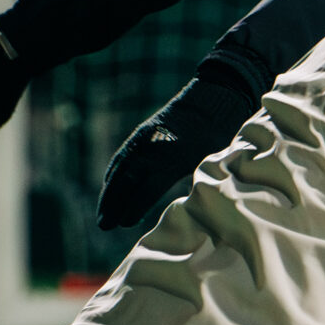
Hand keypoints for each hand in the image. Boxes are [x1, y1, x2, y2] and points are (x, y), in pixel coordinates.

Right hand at [96, 76, 256, 229]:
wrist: (214, 98)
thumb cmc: (220, 135)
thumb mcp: (217, 161)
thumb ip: (201, 185)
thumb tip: (196, 213)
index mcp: (177, 156)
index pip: (149, 186)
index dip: (135, 206)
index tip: (126, 224)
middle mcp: (156, 147)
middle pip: (128, 179)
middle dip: (114, 203)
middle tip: (105, 226)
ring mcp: (147, 138)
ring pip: (122, 167)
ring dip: (109, 192)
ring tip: (103, 216)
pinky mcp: (143, 131)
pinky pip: (124, 155)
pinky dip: (114, 172)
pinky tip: (109, 186)